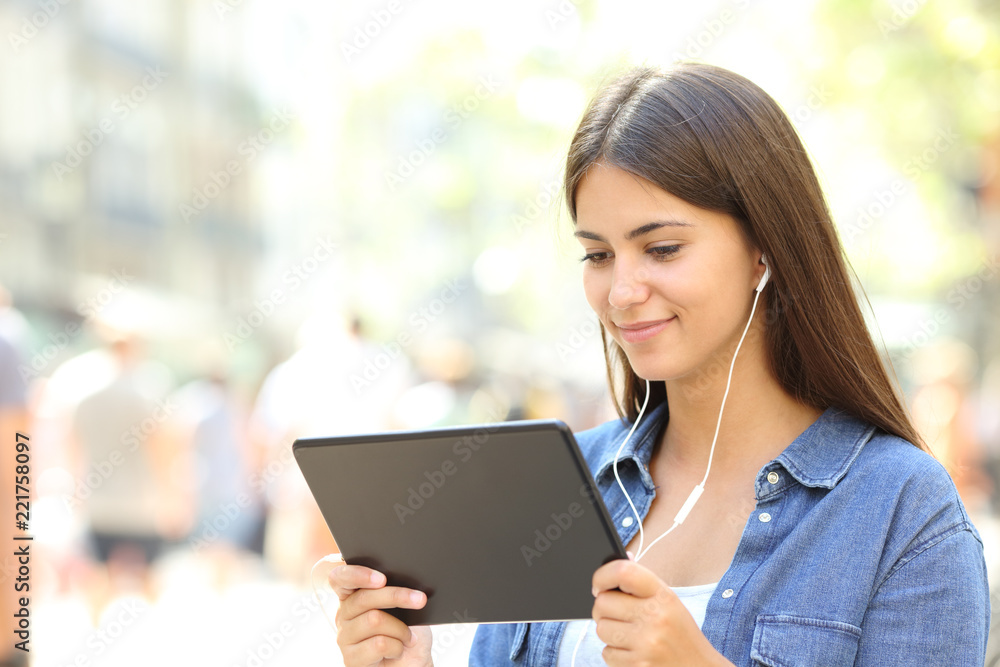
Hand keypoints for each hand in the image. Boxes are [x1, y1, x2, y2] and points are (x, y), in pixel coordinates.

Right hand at [330, 564, 432, 666]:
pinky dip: (396, 646)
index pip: (340, 578)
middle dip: (396, 596)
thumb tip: (405, 576)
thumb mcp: (406, 608)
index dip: (357, 574)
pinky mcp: (350, 658)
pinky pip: (378, 644)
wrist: (412, 663)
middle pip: (364, 598)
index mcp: (352, 596)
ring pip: (374, 620)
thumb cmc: (408, 634)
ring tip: (408, 637)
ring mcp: (345, 637)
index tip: (381, 578)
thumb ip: (396, 591)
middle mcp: (343, 615)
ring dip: (400, 629)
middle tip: (420, 599)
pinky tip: (398, 651)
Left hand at [591, 559, 731, 666]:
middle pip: (603, 603)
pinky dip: (614, 653)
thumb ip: (643, 584)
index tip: (598, 585)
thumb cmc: (681, 634)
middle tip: (616, 615)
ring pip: (601, 629)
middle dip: (603, 609)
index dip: (603, 575)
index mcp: (663, 596)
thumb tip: (621, 558)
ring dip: (609, 632)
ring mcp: (646, 643)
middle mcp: (655, 617)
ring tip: (628, 635)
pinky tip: (632, 651)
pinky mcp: (638, 665)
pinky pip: (606, 653)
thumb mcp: (670, 603)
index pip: (624, 572)